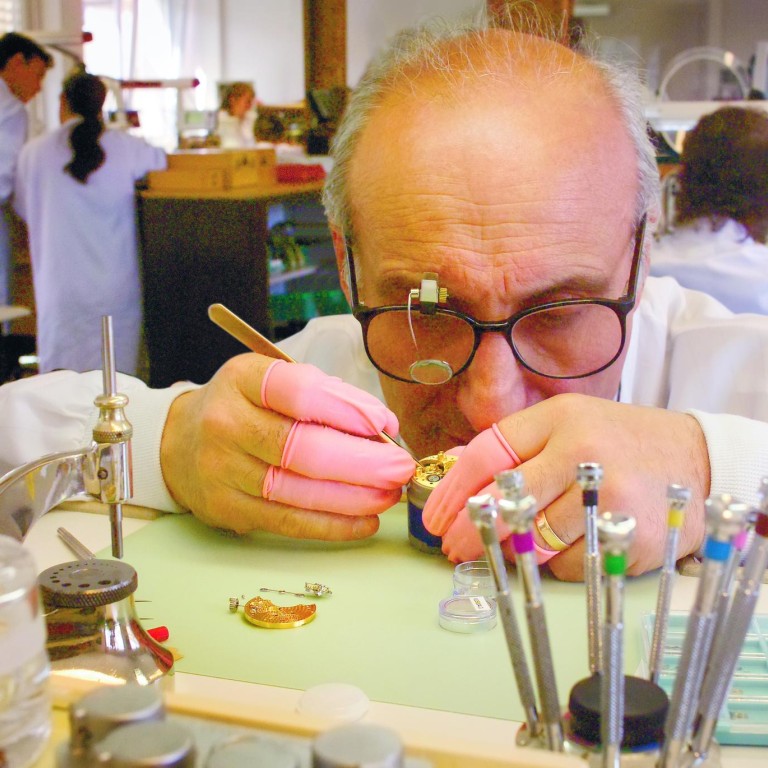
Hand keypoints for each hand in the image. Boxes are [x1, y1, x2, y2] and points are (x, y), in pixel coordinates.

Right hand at [160, 354, 414, 538]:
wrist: (179, 441)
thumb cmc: (244, 407)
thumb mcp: (275, 382)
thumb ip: (327, 396)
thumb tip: (382, 426)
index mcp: (243, 379)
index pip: (299, 392)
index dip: (346, 410)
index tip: (384, 425)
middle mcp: (226, 423)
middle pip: (300, 448)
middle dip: (360, 463)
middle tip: (399, 469)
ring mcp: (222, 470)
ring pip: (296, 491)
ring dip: (352, 498)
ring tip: (389, 496)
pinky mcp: (226, 509)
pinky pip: (286, 522)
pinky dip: (331, 525)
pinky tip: (364, 521)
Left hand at [423, 393, 708, 579]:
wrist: (698, 459)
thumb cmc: (619, 441)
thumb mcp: (568, 423)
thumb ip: (517, 447)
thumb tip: (457, 474)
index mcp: (560, 418)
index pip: (489, 454)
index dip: (454, 490)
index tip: (435, 517)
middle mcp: (584, 453)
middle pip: (507, 501)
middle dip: (470, 531)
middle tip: (451, 548)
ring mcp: (610, 497)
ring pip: (535, 540)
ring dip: (511, 550)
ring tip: (502, 550)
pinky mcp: (631, 536)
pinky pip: (570, 565)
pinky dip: (554, 564)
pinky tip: (558, 551)